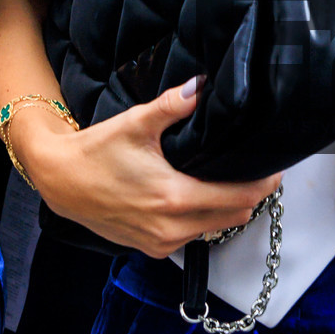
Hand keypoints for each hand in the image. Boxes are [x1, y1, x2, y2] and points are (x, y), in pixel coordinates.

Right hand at [15, 77, 280, 257]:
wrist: (59, 182)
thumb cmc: (95, 152)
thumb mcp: (135, 123)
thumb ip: (172, 106)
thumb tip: (201, 86)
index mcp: (174, 197)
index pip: (240, 198)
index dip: (263, 184)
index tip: (275, 169)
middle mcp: (171, 227)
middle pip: (234, 216)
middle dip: (250, 196)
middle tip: (255, 171)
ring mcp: (160, 242)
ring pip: (214, 229)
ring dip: (226, 209)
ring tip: (228, 181)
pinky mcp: (150, 248)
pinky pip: (191, 237)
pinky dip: (202, 220)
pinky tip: (197, 198)